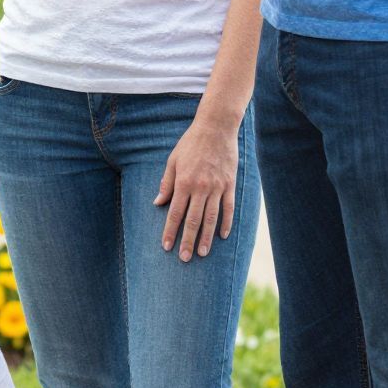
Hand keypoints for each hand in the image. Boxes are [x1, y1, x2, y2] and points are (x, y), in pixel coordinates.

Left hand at [154, 115, 238, 259]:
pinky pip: (228, 208)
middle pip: (192, 220)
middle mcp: (200, 187)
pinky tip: (223, 236)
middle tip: (184, 259)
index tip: (167, 246)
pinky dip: (226, 223)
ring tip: (202, 253)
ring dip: (206, 238)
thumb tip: (157, 203)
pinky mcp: (230, 185)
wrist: (216, 128)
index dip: (170, 231)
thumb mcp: (173, 160)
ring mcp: (216, 187)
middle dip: (187, 241)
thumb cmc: (191, 143)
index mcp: (183, 182)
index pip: (175, 213)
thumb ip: (166, 183)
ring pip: (211, 218)